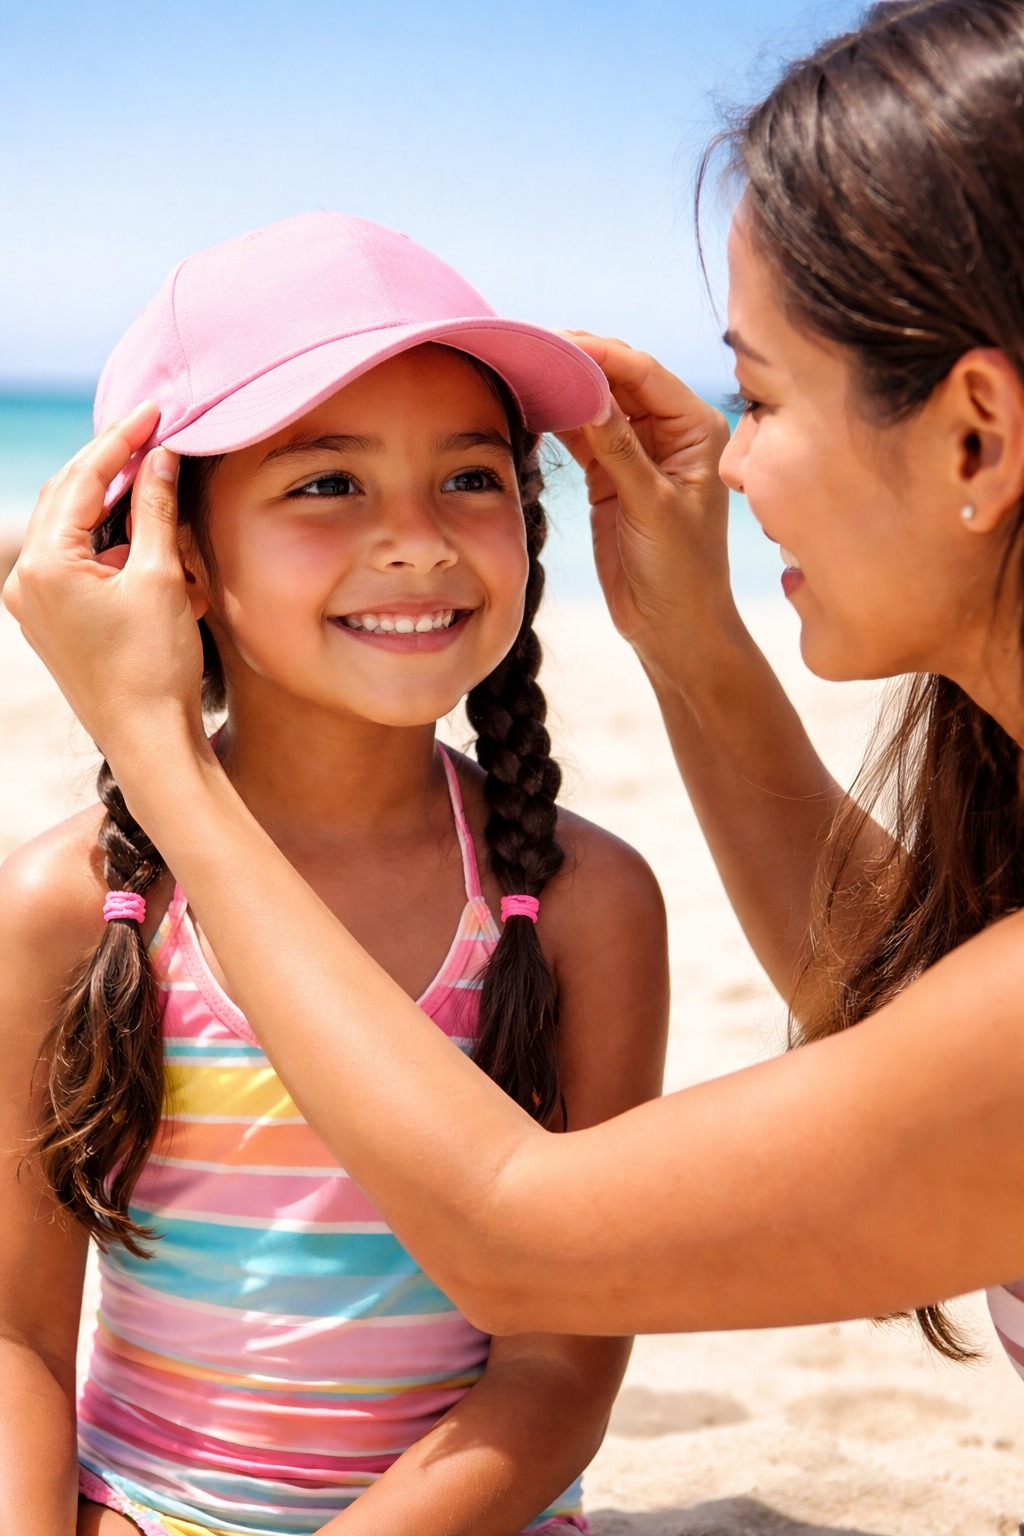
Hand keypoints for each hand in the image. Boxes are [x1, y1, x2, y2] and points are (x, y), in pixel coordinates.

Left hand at [3, 403, 208, 771]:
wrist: (149, 740)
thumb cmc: (155, 667)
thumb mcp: (160, 578)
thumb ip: (155, 509)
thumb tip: (160, 456)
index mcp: (44, 565)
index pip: (82, 479)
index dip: (121, 440)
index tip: (153, 411)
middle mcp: (25, 580)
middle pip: (67, 497)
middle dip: (112, 467)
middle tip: (154, 437)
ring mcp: (33, 603)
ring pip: (72, 529)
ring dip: (115, 509)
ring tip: (159, 494)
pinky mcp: (51, 621)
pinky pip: (76, 563)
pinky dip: (111, 547)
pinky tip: (148, 545)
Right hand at [557, 334, 733, 675]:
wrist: (672, 625)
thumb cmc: (681, 571)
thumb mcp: (653, 507)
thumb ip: (621, 451)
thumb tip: (590, 396)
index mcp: (695, 428)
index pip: (643, 373)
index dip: (600, 353)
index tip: (557, 340)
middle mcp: (669, 431)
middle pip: (618, 379)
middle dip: (578, 361)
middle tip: (531, 347)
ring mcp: (638, 452)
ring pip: (596, 404)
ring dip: (564, 388)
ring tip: (524, 368)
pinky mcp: (610, 476)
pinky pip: (581, 435)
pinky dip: (557, 420)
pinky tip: (530, 405)